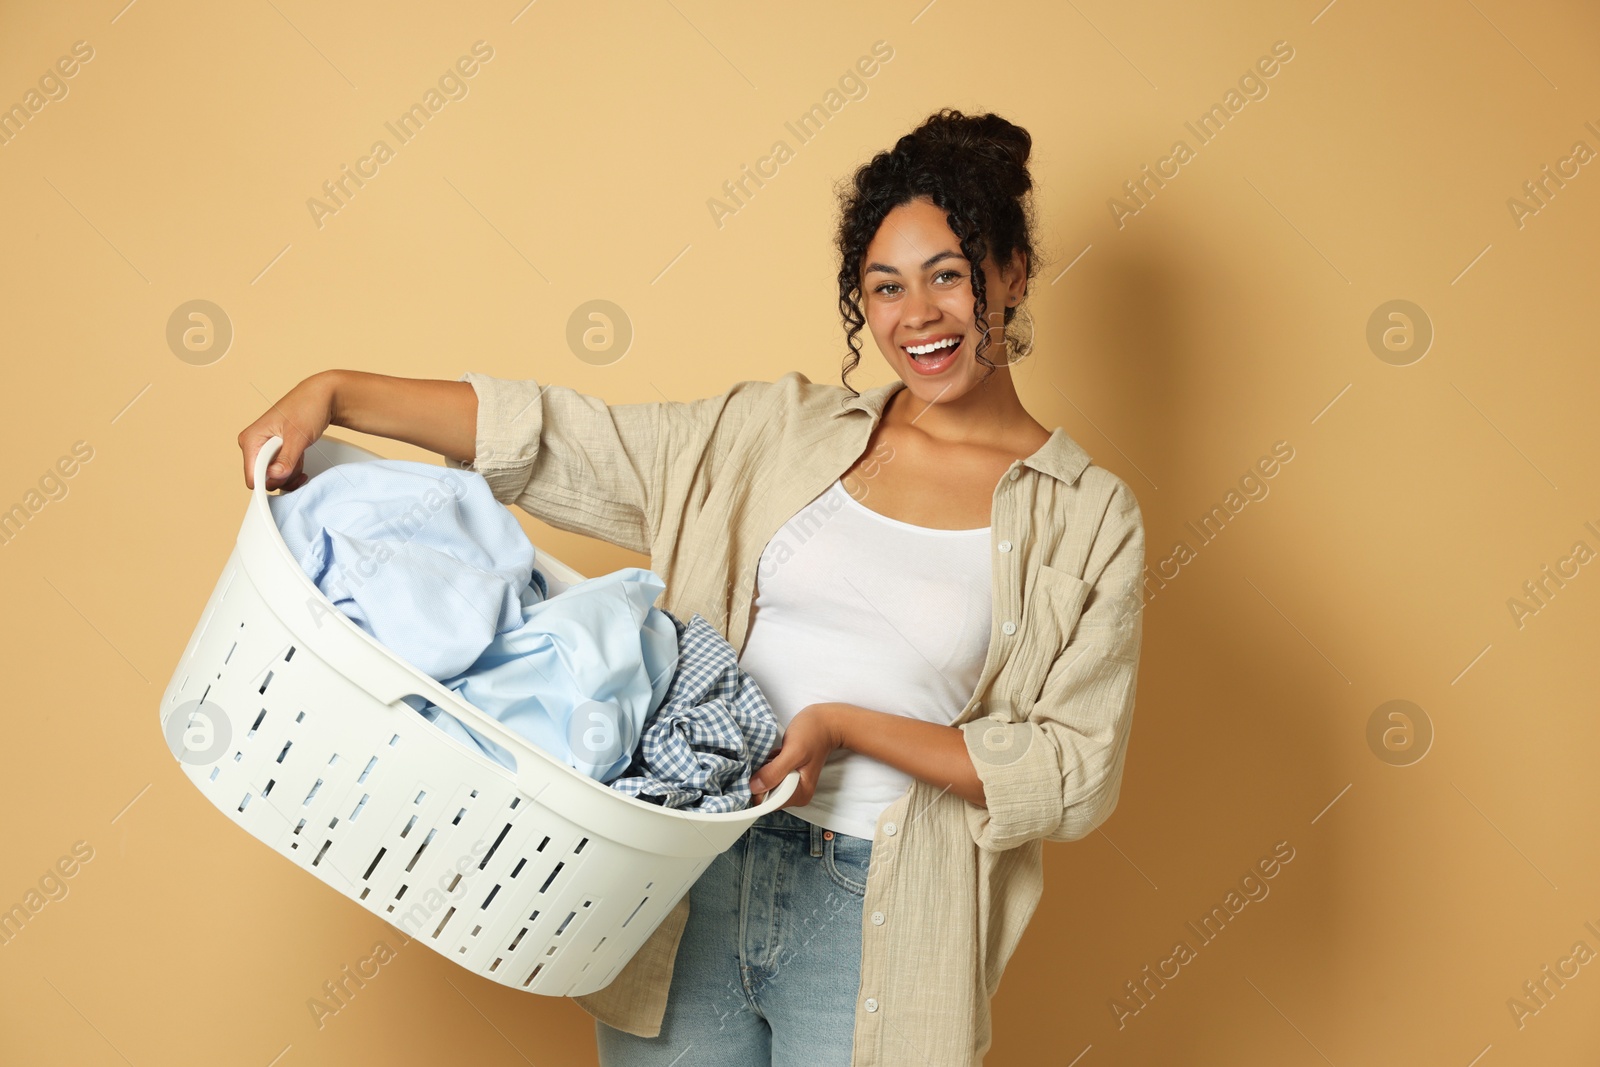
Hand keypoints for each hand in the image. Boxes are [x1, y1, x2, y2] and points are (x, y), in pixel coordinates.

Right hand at [238, 371, 339, 491]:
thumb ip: (286, 459)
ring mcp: (265, 449)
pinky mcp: (275, 452)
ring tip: (300, 455)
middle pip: (264, 479)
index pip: (252, 476)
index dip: (269, 482)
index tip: (286, 479)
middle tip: (297, 460)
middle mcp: (254, 445)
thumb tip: (275, 475)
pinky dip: (293, 470)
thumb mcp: (298, 435)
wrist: (321, 398)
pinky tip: (301, 460)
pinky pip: (281, 471)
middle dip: (284, 475)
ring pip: (274, 477)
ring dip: (291, 472)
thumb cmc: (307, 408)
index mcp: (251, 439)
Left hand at [749, 703, 843, 807]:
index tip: (759, 771)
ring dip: (763, 770)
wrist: (825, 723)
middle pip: (766, 794)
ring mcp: (791, 784)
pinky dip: (766, 766)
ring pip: (765, 784)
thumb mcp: (793, 751)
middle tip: (772, 759)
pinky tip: (775, 755)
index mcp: (800, 794)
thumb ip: (775, 772)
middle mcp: (796, 794)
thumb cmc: (813, 733)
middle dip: (762, 777)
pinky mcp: (787, 775)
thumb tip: (754, 787)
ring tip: (775, 756)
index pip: (770, 803)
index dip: (759, 789)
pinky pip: (768, 776)